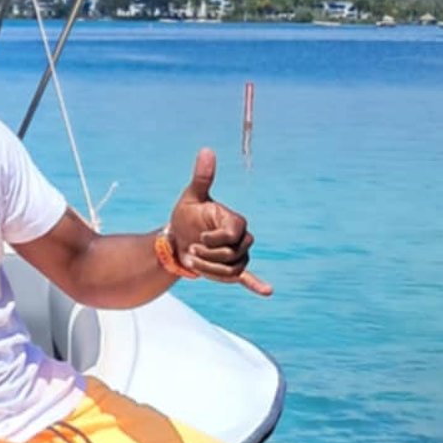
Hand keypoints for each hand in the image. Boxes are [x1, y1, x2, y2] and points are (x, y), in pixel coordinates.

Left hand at [169, 148, 272, 295]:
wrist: (176, 239)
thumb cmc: (185, 216)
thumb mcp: (191, 197)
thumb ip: (202, 177)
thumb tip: (207, 150)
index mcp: (233, 221)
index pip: (234, 235)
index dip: (216, 240)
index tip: (199, 239)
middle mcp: (240, 238)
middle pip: (235, 254)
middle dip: (210, 256)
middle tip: (191, 251)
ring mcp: (237, 254)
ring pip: (233, 269)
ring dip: (211, 270)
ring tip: (193, 263)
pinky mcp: (230, 269)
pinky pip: (247, 277)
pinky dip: (256, 285)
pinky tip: (267, 292)